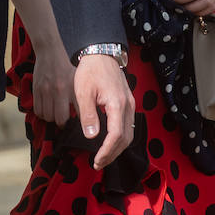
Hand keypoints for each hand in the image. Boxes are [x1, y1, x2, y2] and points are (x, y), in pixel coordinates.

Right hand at [30, 43, 76, 124]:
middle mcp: (59, 90)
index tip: (74, 122)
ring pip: (47, 116)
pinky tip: (45, 109)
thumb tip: (83, 114)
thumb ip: (79, 97)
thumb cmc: (65, 68)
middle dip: (61, 122)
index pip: (75, 113)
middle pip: (59, 119)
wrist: (50, 52)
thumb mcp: (76, 80)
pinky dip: (41, 113)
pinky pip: (37, 110)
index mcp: (71, 88)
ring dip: (50, 118)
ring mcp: (45, 90)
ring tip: (54, 114)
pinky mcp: (36, 90)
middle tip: (63, 120)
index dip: (75, 121)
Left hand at [72, 53, 134, 170]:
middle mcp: (128, 106)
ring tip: (103, 156)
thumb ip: (88, 114)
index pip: (116, 136)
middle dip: (113, 154)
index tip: (96, 160)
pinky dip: (120, 138)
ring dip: (117, 148)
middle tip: (98, 163)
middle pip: (126, 138)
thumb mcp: (84, 92)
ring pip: (129, 133)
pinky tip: (109, 141)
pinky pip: (128, 125)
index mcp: (117, 104)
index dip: (107, 151)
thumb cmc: (91, 70)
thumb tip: (91, 136)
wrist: (101, 52)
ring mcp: (130, 104)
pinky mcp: (128, 102)